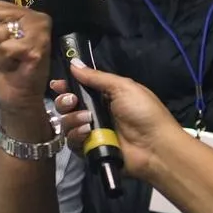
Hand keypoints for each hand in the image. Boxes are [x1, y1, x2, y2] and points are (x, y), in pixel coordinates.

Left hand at [0, 1, 51, 113]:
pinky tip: (16, 67)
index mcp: (25, 13)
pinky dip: (4, 62)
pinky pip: (5, 48)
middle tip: (7, 55)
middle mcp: (37, 18)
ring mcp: (40, 33)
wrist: (13, 98)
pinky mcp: (38, 49)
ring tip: (11, 61)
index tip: (2, 43)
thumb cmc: (1, 69)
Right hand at [50, 62, 182, 179]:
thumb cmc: (143, 112)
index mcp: (105, 96)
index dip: (66, 86)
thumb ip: (96, 77)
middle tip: (72, 102)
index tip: (56, 84)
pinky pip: (72, 141)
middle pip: (67, 105)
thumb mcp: (123, 87)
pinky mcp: (89, 149)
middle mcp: (95, 113)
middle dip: (64, 101)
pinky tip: (88, 133)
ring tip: (87, 120)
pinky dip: (77, 136)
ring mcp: (92, 132)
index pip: (78, 89)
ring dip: (73, 119)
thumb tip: (73, 63)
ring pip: (67, 123)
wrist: (155, 146)